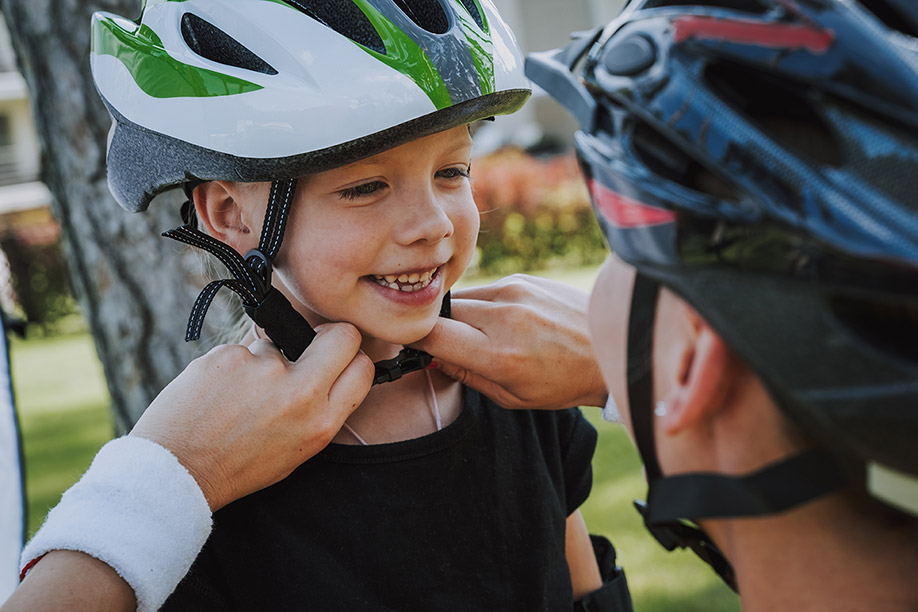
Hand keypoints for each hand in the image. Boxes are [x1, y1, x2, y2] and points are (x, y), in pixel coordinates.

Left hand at [130, 322, 372, 510]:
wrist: (177, 470)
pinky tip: (216, 393)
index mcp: (321, 423)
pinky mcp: (230, 355)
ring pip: (278, 343)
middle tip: (306, 347)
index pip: (363, 367)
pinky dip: (231, 366)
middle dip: (328, 336)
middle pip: (340, 336)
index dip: (351, 358)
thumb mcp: (297, 451)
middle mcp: (300, 393)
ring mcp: (264, 369)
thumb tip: (331, 370)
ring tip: (236, 397)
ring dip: (263, 361)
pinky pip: (241, 349)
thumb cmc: (236, 465)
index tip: (336, 359)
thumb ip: (319, 410)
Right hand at [411, 274, 606, 409]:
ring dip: (463, 315)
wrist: (611, 349)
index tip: (415, 347)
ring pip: (462, 297)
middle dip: (440, 328)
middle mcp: (504, 317)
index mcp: (499, 354)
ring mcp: (514, 291)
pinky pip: (486, 289)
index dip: (415, 340)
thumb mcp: (512, 396)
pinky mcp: (523, 278)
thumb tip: (431, 356)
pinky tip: (507, 321)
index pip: (432, 335)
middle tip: (452, 344)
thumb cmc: (563, 382)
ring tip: (485, 335)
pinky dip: (486, 305)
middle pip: (443, 312)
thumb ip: (466, 375)